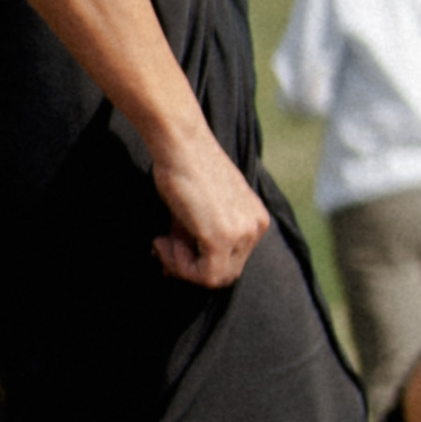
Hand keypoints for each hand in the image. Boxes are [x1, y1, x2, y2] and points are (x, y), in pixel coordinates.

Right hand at [148, 120, 268, 286]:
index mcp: (255, 218)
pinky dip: (179, 265)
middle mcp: (256, 226)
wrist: (180, 144)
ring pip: (215, 277)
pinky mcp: (223, 237)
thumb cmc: (183, 169)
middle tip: (164, 243)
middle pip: (226, 272)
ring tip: (164, 240)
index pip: (231, 260)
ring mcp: (243, 233)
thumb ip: (193, 240)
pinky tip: (164, 241)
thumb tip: (172, 269)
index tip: (169, 243)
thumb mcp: (196, 211)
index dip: (198, 261)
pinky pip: (205, 275)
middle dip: (190, 266)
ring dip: (182, 266)